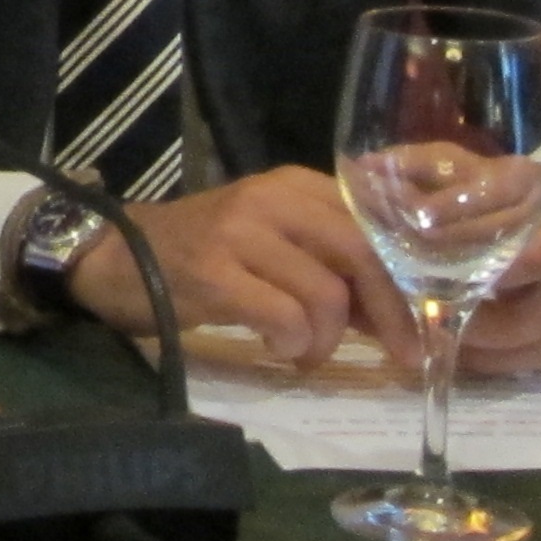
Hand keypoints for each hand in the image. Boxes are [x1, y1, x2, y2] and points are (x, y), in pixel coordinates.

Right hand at [63, 165, 419, 367]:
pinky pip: (284, 317)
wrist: (113, 257)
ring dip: (327, 340)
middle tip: (402, 355)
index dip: (411, 278)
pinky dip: (292, 345)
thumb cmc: (203, 257)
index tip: (427, 322)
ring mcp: (240, 231)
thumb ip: (334, 265)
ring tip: (304, 353)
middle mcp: (272, 198)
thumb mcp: (275, 244)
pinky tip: (277, 349)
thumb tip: (407, 311)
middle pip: (363, 254)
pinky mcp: (213, 270)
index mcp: (296, 185)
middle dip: (392, 313)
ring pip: (327, 293)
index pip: (378, 226)